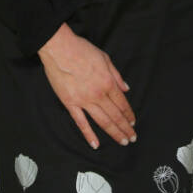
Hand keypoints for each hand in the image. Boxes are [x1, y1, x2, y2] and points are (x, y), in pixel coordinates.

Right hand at [38, 23, 135, 148]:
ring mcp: (84, 101)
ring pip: (102, 121)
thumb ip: (116, 75)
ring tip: (122, 141)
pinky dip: (89, 134)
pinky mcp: (70, 103)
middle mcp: (98, 94)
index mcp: (108, 82)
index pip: (122, 103)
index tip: (133, 123)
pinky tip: (95, 144)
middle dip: (125, 128)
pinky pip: (81, 122)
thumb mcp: (105, 58)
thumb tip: (126, 88)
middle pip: (115, 115)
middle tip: (132, 138)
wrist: (60, 48)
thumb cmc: (82, 50)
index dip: (129, 115)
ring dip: (114, 133)